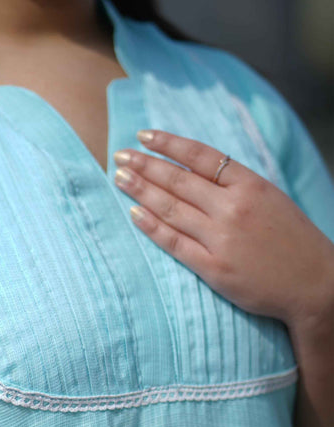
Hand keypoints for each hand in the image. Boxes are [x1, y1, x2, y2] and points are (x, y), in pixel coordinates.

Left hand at [113, 130, 333, 330]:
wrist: (315, 284)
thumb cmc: (294, 241)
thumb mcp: (271, 199)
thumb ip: (237, 186)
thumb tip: (197, 171)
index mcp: (251, 185)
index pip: (201, 156)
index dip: (169, 144)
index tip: (144, 135)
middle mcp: (234, 208)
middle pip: (180, 180)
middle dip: (145, 165)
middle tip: (119, 155)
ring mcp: (222, 239)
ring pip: (173, 209)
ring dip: (141, 191)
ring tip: (119, 177)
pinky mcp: (215, 268)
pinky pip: (175, 243)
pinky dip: (152, 227)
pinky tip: (134, 214)